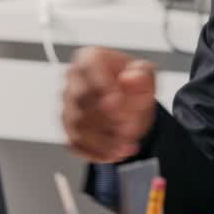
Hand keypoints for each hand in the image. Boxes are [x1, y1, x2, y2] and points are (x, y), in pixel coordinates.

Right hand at [62, 47, 156, 162]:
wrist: (128, 99)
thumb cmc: (133, 82)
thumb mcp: (146, 73)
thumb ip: (142, 75)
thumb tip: (130, 79)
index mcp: (89, 58)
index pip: (91, 70)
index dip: (106, 89)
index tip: (121, 107)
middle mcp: (73, 80)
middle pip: (81, 101)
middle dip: (106, 120)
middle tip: (128, 131)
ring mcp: (67, 104)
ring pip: (76, 126)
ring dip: (101, 141)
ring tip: (124, 148)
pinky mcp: (67, 127)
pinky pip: (74, 143)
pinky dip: (93, 152)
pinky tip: (112, 155)